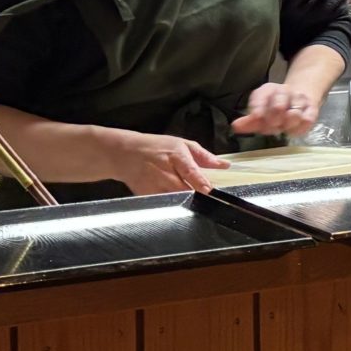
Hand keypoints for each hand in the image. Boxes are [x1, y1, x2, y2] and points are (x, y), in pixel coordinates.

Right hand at [107, 131, 229, 194]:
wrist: (125, 154)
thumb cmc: (156, 147)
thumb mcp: (182, 144)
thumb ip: (204, 156)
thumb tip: (225, 165)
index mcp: (176, 156)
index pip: (190, 172)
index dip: (201, 183)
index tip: (211, 191)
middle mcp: (165, 172)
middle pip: (184, 190)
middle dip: (198, 196)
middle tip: (210, 200)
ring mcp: (154, 186)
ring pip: (175, 200)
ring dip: (188, 202)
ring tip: (197, 202)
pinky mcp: (147, 196)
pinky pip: (165, 204)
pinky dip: (175, 205)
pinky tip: (181, 203)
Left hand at [234, 82, 318, 136]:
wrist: (300, 97)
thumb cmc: (274, 107)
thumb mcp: (260, 110)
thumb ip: (248, 121)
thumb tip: (236, 127)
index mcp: (268, 89)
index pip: (261, 98)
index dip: (257, 112)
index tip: (256, 120)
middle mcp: (285, 91)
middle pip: (278, 107)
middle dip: (272, 122)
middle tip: (270, 128)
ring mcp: (299, 100)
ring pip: (294, 114)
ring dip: (286, 125)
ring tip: (282, 128)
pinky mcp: (312, 110)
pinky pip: (307, 121)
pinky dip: (298, 128)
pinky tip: (292, 130)